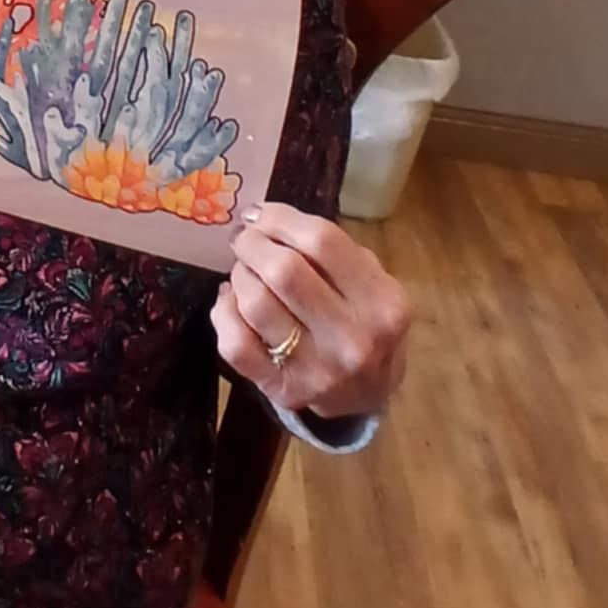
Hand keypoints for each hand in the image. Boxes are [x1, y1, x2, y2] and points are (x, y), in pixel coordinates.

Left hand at [210, 204, 410, 421]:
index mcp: (383, 301)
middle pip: (284, 271)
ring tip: (243, 268)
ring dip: (240, 275)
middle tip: (244, 237)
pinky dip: (224, 312)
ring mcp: (316, 369)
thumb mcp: (373, 283)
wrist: (368, 394)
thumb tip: (267, 219)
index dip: (281, 218)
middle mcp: (352, 337)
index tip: (260, 213)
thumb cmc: (367, 323)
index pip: (322, 241)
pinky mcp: (281, 389)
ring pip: (255, 304)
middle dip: (253, 243)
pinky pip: (235, 343)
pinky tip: (231, 299)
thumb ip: (333, 251)